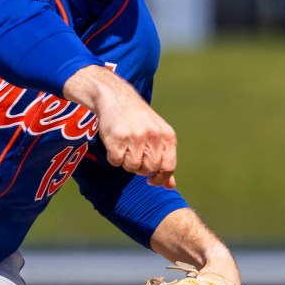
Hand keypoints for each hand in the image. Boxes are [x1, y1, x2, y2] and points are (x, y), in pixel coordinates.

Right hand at [63, 65, 176, 187]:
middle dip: (141, 168)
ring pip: (132, 167)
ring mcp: (135, 136)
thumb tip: (170, 186)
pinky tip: (116, 144)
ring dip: (126, 163)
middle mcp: (153, 135)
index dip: (160, 178)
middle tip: (135, 156)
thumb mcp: (158, 136)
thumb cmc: (139, 120)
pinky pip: (116, 161)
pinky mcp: (117, 138)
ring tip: (126, 148)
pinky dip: (114, 157)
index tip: (152, 179)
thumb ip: (165, 159)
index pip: (168, 167)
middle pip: (149, 169)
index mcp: (167, 135)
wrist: (117, 98)